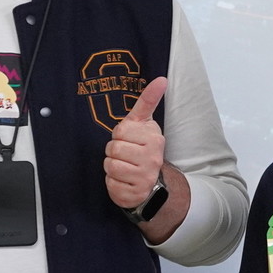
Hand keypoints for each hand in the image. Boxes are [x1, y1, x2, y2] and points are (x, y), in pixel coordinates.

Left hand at [104, 76, 167, 210]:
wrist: (151, 183)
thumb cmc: (142, 148)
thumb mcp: (145, 124)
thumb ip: (149, 101)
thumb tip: (162, 79)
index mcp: (154, 138)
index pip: (120, 131)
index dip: (120, 136)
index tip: (130, 139)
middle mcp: (152, 158)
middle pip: (113, 149)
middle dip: (114, 152)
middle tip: (126, 155)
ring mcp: (144, 178)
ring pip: (110, 166)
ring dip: (112, 167)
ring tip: (125, 167)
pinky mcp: (134, 194)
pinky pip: (110, 183)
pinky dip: (113, 182)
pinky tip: (124, 181)